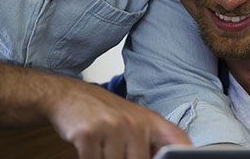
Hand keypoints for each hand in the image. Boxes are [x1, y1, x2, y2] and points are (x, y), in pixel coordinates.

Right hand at [0, 56, 190, 158]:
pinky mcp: (89, 134)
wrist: (66, 96)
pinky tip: (86, 150)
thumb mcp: (134, 122)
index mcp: (151, 121)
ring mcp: (112, 128)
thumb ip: (152, 143)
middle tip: (113, 153)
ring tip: (101, 150)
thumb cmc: (103, 114)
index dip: (183, 156)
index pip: (178, 144)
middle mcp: (135, 123)